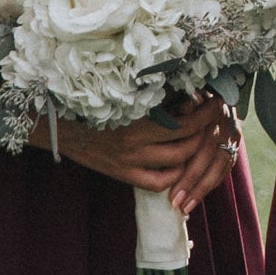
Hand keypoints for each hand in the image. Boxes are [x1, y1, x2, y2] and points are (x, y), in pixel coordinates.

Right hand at [57, 96, 238, 204]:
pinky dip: (172, 174)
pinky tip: (177, 163)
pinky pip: (156, 182)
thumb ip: (154, 96)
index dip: (205, 114)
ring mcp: (128, 162)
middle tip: (210, 120)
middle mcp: (135, 143)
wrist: (60, 125)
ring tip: (198, 138)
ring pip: (175, 162)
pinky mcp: (121, 174)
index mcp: (137, 119)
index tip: (215, 103)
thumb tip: (188, 93)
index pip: (185, 122)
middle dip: (203, 132)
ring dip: (192, 151)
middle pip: (185, 143)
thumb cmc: (94, 103)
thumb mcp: (125, 95)